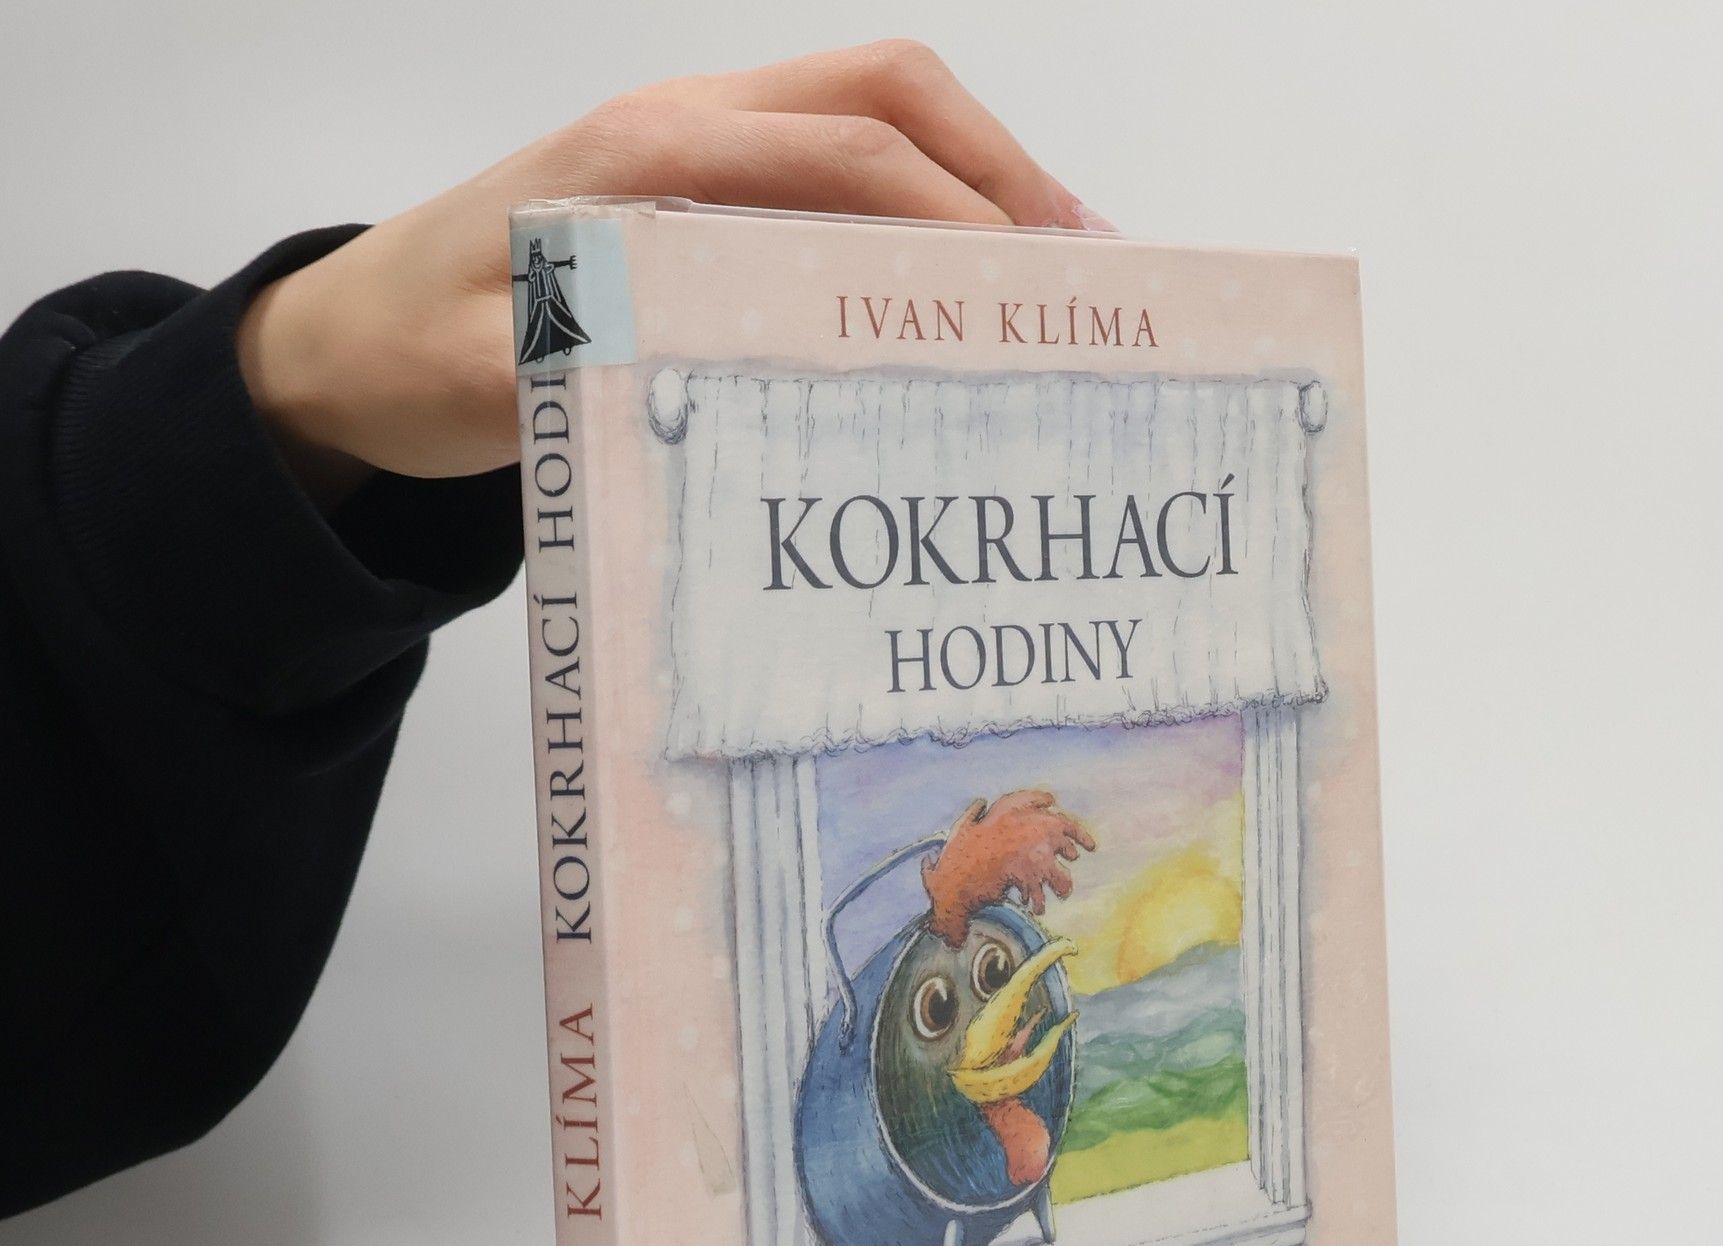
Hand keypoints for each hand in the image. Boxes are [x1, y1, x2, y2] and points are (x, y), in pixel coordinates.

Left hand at [236, 41, 1111, 500]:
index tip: (1031, 288)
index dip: (952, 210)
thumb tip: (719, 366)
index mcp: (641, 155)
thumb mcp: (484, 381)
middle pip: (886, 96)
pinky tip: (959, 277)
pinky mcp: (701, 183)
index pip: (841, 150)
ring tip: (1053, 264)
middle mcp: (683, 121)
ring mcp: (696, 143)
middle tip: (1083, 266)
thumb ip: (584, 368)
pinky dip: (919, 200)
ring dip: (973, 175)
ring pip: (873, 114)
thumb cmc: (412, 349)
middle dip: (999, 169)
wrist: (348, 333)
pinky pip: (836, 161)